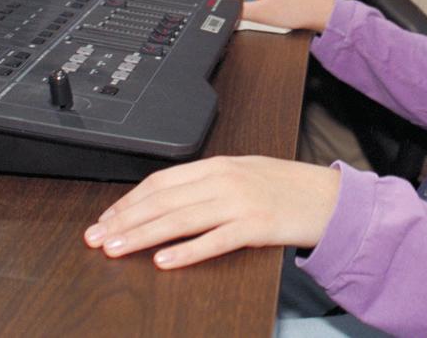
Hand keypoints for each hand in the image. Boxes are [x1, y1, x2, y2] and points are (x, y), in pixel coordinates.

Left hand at [83, 156, 341, 268]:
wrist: (331, 198)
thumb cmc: (287, 188)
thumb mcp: (244, 174)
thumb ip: (208, 183)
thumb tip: (167, 199)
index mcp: (218, 165)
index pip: (161, 182)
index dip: (128, 201)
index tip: (106, 218)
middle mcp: (224, 180)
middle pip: (162, 200)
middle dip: (124, 219)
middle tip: (96, 237)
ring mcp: (240, 203)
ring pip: (179, 219)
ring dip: (142, 235)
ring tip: (116, 248)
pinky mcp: (256, 227)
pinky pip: (214, 241)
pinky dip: (186, 251)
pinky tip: (164, 261)